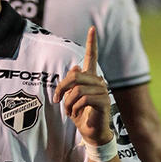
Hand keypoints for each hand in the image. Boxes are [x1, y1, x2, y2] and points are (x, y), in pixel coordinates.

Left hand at [53, 26, 113, 145]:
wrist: (91, 133)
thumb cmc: (81, 115)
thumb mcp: (71, 98)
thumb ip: (71, 83)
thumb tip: (75, 66)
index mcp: (91, 78)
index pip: (92, 57)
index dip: (92, 43)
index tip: (92, 28)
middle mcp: (98, 81)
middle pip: (75, 75)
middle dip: (61, 88)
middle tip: (57, 100)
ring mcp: (103, 91)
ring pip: (77, 89)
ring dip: (67, 102)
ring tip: (68, 110)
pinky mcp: (104, 101)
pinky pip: (82, 99)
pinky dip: (74, 107)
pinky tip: (75, 113)